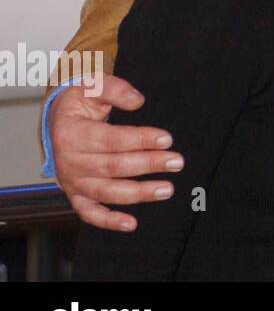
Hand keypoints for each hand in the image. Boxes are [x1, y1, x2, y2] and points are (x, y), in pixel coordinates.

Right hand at [50, 73, 183, 231]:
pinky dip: (109, 221)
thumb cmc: (80, 103)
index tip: (167, 139)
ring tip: (167, 189)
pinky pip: (90, 213)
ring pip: (106, 192)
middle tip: (177, 161)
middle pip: (113, 166)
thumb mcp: (92, 86)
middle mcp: (69, 162)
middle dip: (148, 164)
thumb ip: (115, 89)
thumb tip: (138, 101)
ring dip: (138, 193)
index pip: (110, 140)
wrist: (58, 121)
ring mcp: (71, 182)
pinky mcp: (76, 195)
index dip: (140, 139)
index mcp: (71, 134)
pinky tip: (132, 224)